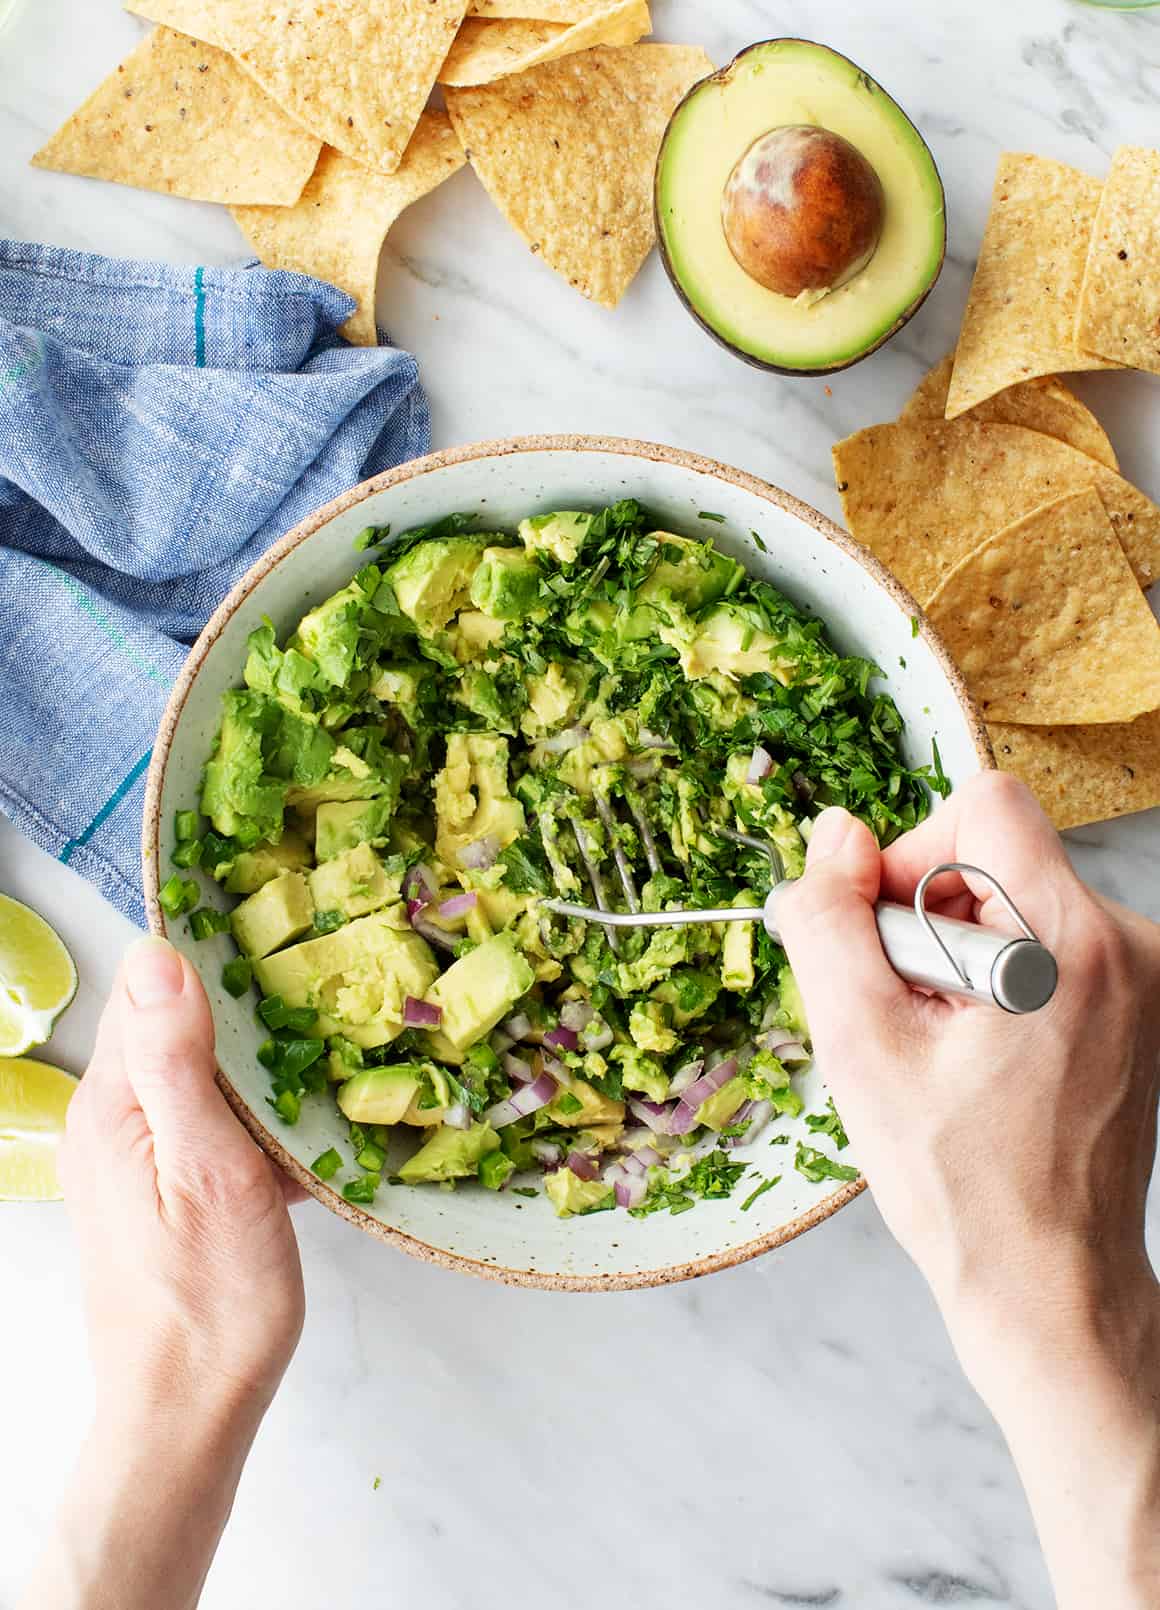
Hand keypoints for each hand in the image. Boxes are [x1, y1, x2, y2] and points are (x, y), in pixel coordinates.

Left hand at [61, 935, 304, 1423]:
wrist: (189, 1413)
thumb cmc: (209, 1301)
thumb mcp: (208, 1167)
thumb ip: (177, 1060)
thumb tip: (156, 955)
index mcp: (113, 1105)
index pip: (149, 989)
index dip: (210, 957)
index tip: (279, 938)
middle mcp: (112, 1122)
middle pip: (177, 1028)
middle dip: (246, 1007)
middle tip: (326, 993)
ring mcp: (136, 1158)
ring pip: (201, 1076)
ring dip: (259, 1065)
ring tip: (328, 1052)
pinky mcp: (164, 1191)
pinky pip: (211, 1123)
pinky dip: (257, 1116)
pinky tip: (306, 1130)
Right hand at [777, 772, 1159, 1609]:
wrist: (1050, 1283)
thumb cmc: (960, 1185)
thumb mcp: (860, 1047)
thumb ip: (831, 922)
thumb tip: (835, 834)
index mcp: (1069, 941)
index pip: (983, 804)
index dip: (909, 858)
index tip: (887, 944)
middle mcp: (1124, 943)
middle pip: (994, 851)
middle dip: (926, 917)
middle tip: (909, 1017)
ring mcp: (1139, 974)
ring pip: (1012, 897)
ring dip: (955, 953)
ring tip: (945, 1048)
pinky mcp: (1135, 1001)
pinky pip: (1041, 938)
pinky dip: (994, 977)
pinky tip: (978, 1056)